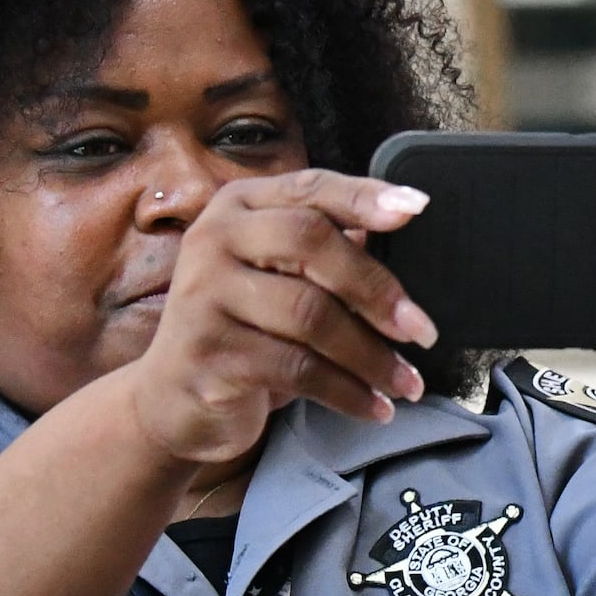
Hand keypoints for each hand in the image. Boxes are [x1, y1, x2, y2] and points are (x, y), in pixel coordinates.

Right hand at [128, 170, 434, 466]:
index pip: (310, 189)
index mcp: (237, 208)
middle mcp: (212, 239)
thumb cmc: (245, 328)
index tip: (418, 209)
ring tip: (407, 383)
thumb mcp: (279, 277)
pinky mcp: (208, 352)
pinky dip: (347, 392)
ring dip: (371, 356)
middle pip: (311, 242)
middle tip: (422, 331)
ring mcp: (204, 295)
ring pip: (310, 314)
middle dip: (377, 289)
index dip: (365, 196)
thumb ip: (327, 248)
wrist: (173, 399)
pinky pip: (296, 368)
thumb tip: (398, 223)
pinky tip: (374, 406)